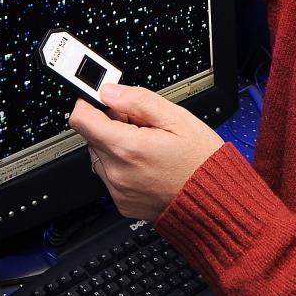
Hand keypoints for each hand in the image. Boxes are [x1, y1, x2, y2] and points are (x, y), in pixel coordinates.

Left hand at [69, 84, 226, 222]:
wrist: (215, 202)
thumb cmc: (201, 162)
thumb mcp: (177, 119)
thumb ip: (138, 101)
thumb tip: (109, 92)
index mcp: (127, 148)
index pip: (81, 119)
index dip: (90, 104)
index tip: (102, 100)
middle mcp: (117, 172)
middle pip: (91, 136)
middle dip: (111, 125)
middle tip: (142, 126)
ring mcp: (118, 191)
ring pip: (100, 156)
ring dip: (116, 146)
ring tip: (148, 147)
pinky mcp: (123, 203)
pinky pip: (111, 177)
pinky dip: (122, 167)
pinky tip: (147, 165)